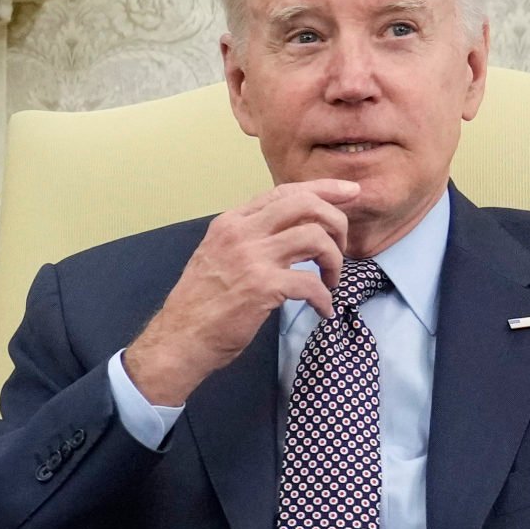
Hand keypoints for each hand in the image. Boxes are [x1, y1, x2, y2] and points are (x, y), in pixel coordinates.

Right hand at [119, 179, 364, 405]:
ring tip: (331, 280)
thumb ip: (249, 237)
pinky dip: (325, 299)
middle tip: (342, 247)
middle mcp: (241, 232)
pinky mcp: (262, 287)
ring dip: (335, 260)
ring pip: (315, 238)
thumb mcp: (218, 255)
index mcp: (232, 222)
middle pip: (306, 204)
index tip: (350, 194)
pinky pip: (312, 284)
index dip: (324, 189)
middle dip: (336, 221)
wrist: (179, 339)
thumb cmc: (201, 303)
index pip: (285, 191)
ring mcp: (251, 258)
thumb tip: (289, 230)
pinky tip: (322, 310)